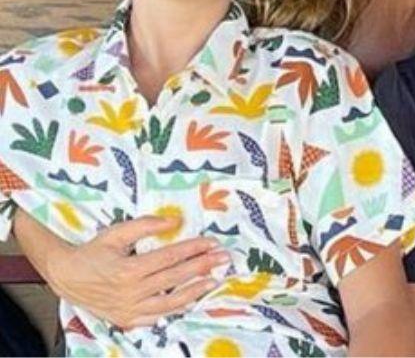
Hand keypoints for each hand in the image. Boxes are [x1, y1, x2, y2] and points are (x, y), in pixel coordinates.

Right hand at [43, 216, 228, 328]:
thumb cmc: (92, 252)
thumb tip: (173, 220)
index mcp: (128, 269)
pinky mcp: (126, 319)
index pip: (170, 257)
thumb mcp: (116, 233)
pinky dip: (175, 310)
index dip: (193, 249)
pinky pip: (156, 317)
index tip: (211, 243)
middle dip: (202, 266)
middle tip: (222, 258)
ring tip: (213, 281)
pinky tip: (191, 301)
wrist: (66, 276)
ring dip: (194, 291)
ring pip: (169, 302)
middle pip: (174, 278)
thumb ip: (144, 226)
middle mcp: (130, 292)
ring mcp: (129, 308)